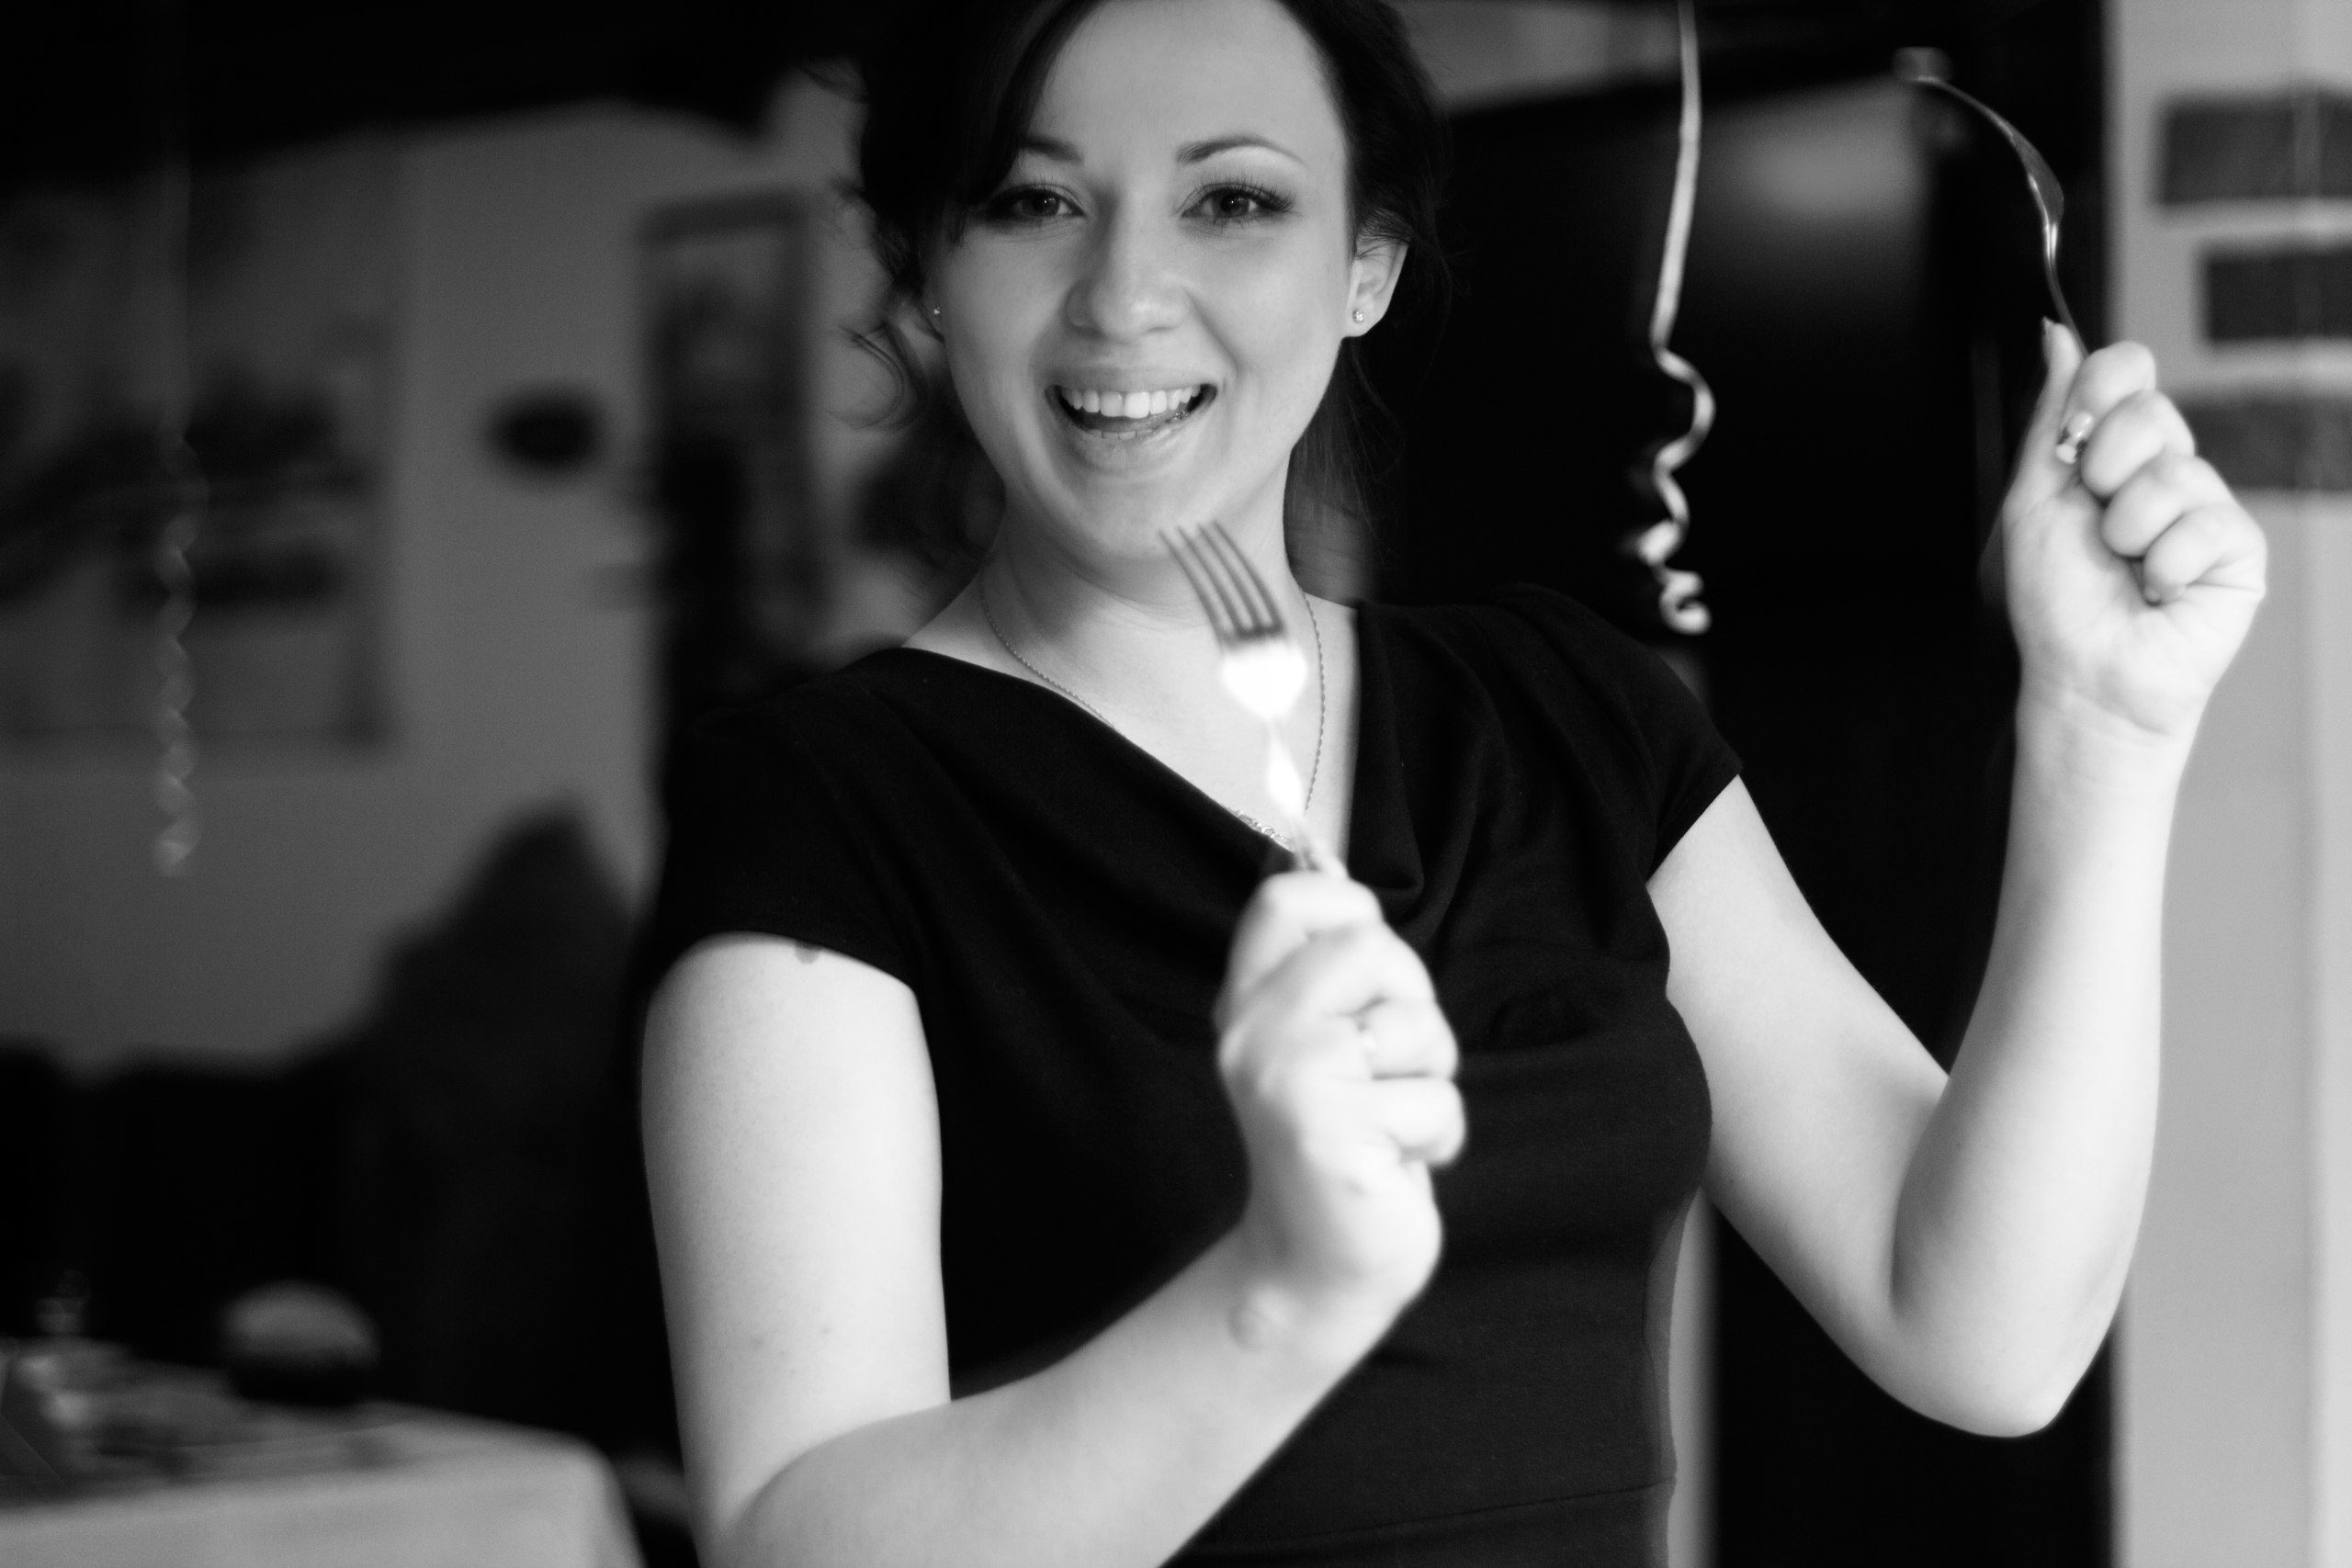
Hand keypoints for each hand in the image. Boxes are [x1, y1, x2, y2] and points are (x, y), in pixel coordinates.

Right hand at [1213, 872, 1463, 1321]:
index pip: (1290, 898)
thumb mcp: (1323, 1041)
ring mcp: (1286, 1080)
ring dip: (1430, 1082)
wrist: (1314, 1267)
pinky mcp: (1328, 1134)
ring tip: (1390, 1123)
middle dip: (1413, 1009)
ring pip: (1415, 1027)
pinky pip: (1435, 1101)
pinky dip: (1437, 1139)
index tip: (1366, 978)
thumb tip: (1320, 853)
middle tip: (1387, 1070)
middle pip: (1371, 947)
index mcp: (1249, 1001)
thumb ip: (1326, 966)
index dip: (1349, 911)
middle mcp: (1252, 1032)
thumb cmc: (1343, 1144)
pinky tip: (1396, 1166)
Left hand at [2000, 325, 2266, 744]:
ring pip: (2174, 472)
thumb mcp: (2034, 497)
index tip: (2075, 433)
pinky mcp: (2238, 549)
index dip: (2102, 386)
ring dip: (2126, 531)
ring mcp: (2206, 505)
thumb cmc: (2056, 598)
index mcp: (2114, 450)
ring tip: (2123, 567)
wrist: (2082, 673)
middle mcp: (2166, 468)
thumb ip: (2051, 417)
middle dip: (2104, 470)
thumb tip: (2055, 335)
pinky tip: (2157, 590)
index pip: (2127, 371)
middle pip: (2152, 410)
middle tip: (2096, 521)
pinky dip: (2163, 565)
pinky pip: (2204, 524)